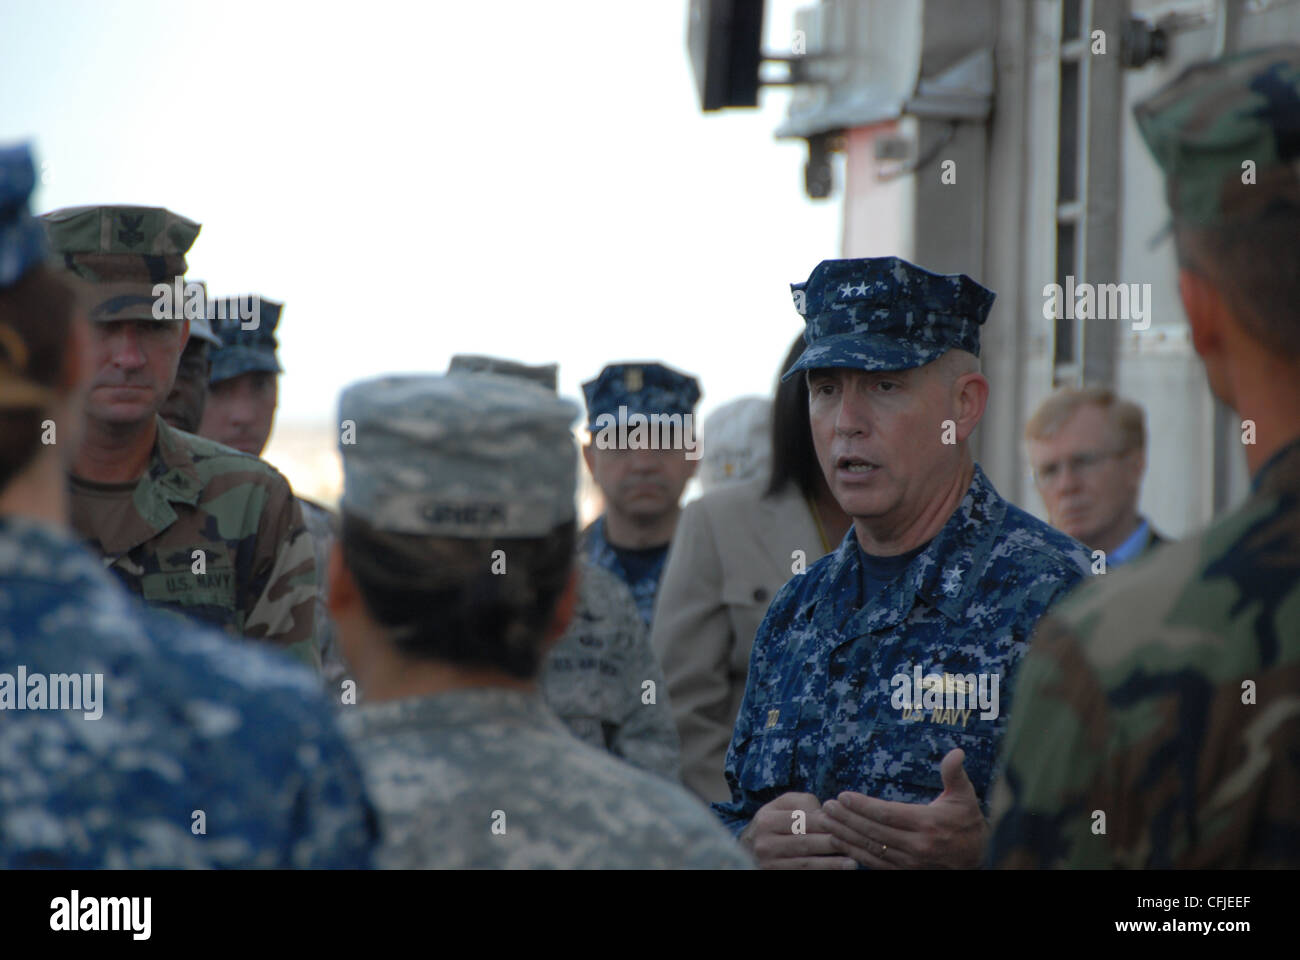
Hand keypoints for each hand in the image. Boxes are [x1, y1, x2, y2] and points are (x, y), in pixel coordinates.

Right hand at [738, 792, 857, 869]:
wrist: (749, 849)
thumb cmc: (774, 822)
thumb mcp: (782, 806)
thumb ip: (803, 803)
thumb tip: (826, 813)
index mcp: (766, 821)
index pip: (801, 820)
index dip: (825, 822)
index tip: (847, 823)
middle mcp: (765, 844)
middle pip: (804, 843)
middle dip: (831, 843)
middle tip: (854, 843)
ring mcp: (770, 864)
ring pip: (805, 864)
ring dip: (831, 864)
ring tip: (852, 863)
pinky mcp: (776, 875)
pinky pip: (801, 874)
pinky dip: (821, 872)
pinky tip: (837, 871)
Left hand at [821, 748, 988, 868]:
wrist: (978, 858)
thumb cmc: (967, 822)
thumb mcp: (965, 796)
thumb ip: (955, 774)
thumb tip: (957, 752)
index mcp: (928, 824)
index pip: (887, 814)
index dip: (863, 806)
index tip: (843, 796)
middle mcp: (917, 846)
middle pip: (873, 831)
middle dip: (847, 818)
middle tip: (826, 807)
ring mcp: (910, 862)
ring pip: (870, 848)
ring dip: (845, 835)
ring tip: (826, 821)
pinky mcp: (905, 872)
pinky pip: (874, 863)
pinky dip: (854, 852)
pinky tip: (839, 841)